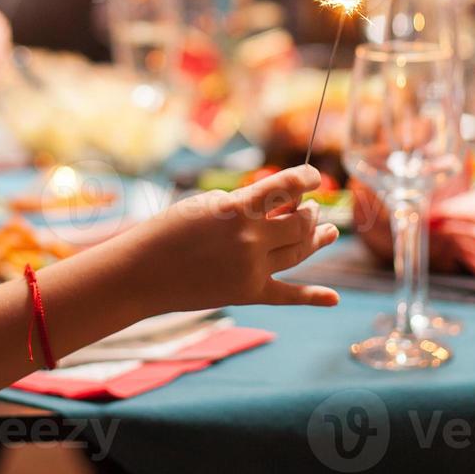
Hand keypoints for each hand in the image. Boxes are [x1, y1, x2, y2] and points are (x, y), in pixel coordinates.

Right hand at [123, 165, 340, 313]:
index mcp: (238, 209)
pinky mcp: (248, 294)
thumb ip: (241, 204)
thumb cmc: (166, 231)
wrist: (141, 274)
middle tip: (312, 207)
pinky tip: (333, 298)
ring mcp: (252, 269)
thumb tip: (275, 208)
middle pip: (300, 221)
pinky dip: (313, 297)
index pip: (287, 186)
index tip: (315, 175)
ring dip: (317, 238)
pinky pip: (288, 295)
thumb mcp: (205, 204)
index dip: (307, 178)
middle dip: (310, 211)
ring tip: (328, 231)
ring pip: (300, 251)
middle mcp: (251, 239)